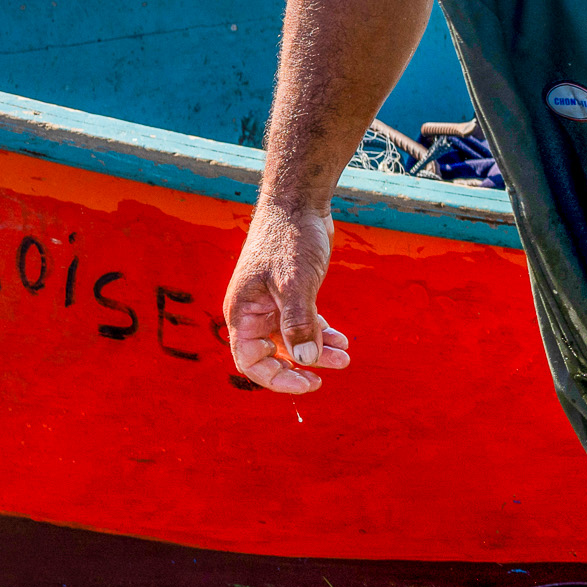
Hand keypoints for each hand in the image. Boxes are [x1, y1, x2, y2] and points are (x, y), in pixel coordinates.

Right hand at [223, 208, 351, 393]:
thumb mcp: (295, 283)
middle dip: (300, 367)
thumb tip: (305, 361)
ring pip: (292, 340)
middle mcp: (252, 311)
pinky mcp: (291, 294)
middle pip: (272, 355)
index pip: (251, 361)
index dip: (278, 377)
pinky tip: (342, 341)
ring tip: (345, 358)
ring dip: (317, 350)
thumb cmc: (290, 239)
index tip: (309, 383)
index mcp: (241, 312)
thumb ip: (298, 323)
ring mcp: (272, 303)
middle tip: (327, 376)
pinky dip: (321, 333)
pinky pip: (303, 324)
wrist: (299, 203)